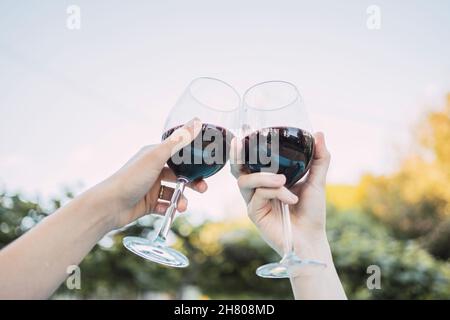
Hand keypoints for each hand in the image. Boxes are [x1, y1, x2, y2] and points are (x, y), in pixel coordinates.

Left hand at [87, 117, 207, 231]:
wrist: (108, 206)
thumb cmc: (130, 178)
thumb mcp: (157, 156)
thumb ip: (179, 140)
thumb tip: (197, 121)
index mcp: (154, 155)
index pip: (179, 154)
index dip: (193, 161)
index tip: (205, 167)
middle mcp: (153, 169)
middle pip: (179, 175)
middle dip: (193, 183)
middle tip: (203, 189)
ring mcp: (150, 187)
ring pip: (173, 192)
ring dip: (181, 200)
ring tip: (182, 207)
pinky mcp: (147, 203)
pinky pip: (164, 205)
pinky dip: (169, 209)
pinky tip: (169, 211)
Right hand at [232, 132, 330, 258]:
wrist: (311, 237)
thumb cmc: (312, 211)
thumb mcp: (317, 181)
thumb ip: (319, 158)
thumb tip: (318, 133)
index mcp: (268, 178)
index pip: (250, 160)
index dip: (243, 147)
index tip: (244, 131)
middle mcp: (257, 188)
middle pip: (237, 168)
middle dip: (236, 155)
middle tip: (241, 143)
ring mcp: (253, 200)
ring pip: (245, 180)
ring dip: (264, 177)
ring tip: (283, 180)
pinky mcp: (254, 213)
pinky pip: (258, 194)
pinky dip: (275, 192)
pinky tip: (290, 199)